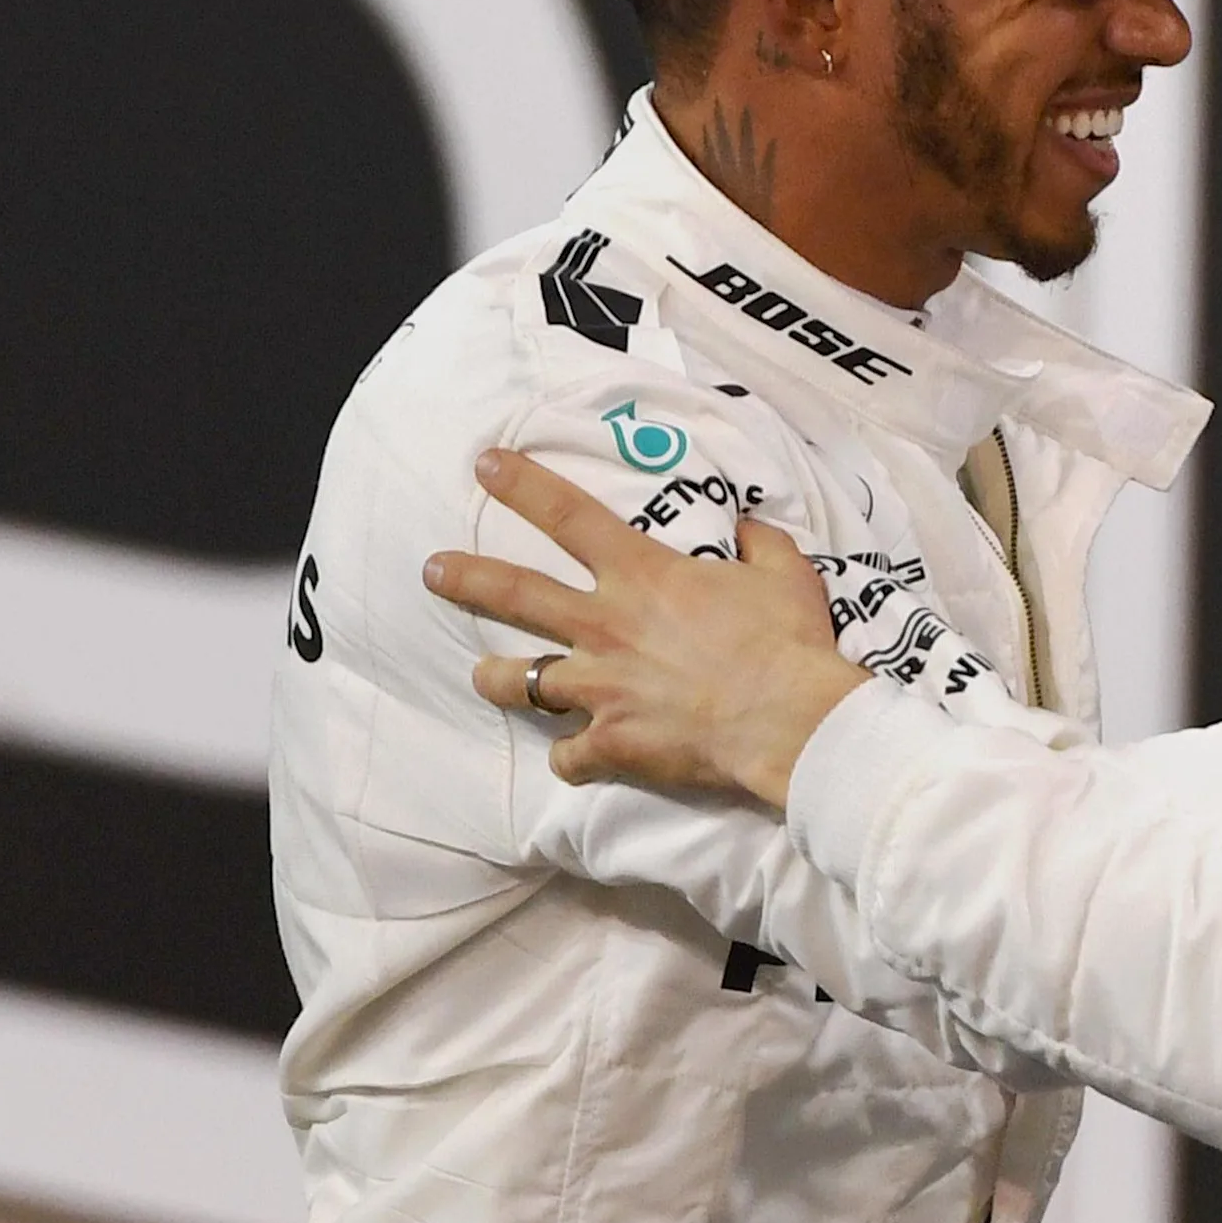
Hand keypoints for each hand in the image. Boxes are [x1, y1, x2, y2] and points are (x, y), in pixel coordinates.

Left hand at [424, 449, 868, 807]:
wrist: (789, 719)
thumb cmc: (787, 642)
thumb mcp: (785, 573)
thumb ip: (760, 545)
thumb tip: (749, 528)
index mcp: (643, 576)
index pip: (569, 516)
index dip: (523, 486)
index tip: (484, 465)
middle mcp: (606, 626)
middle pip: (516, 595)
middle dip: (466, 578)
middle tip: (432, 570)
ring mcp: (600, 687)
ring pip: (519, 681)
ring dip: (497, 678)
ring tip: (483, 677)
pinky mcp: (611, 742)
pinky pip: (569, 755)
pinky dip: (572, 756)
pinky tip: (577, 757)